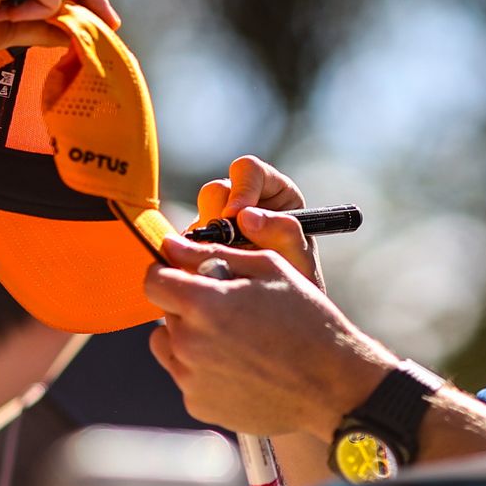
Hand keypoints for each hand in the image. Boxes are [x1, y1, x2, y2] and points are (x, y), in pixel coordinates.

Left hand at [145, 234, 393, 438]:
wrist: (332, 386)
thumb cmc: (307, 320)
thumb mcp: (268, 269)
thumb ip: (211, 254)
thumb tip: (172, 245)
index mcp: (203, 304)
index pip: (152, 280)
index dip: (168, 272)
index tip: (187, 275)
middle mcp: (188, 343)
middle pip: (166, 313)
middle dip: (189, 305)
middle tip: (232, 309)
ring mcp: (191, 379)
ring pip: (171, 345)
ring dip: (193, 337)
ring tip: (236, 340)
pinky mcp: (199, 405)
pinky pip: (187, 376)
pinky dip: (204, 369)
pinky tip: (241, 366)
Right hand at [195, 156, 321, 285]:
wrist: (284, 316)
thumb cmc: (300, 279)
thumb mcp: (300, 257)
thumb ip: (283, 233)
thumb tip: (247, 216)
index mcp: (271, 192)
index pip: (247, 169)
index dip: (240, 188)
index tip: (236, 216)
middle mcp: (242, 202)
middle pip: (215, 190)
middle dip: (217, 217)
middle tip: (227, 246)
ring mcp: (218, 223)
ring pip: (197, 217)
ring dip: (205, 241)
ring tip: (225, 267)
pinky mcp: (200, 245)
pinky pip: (185, 244)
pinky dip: (193, 258)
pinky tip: (211, 276)